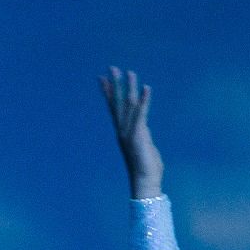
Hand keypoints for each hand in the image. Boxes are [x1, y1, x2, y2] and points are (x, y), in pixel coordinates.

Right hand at [99, 66, 163, 196]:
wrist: (145, 182)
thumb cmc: (146, 168)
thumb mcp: (144, 146)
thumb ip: (142, 134)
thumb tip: (143, 126)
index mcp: (122, 132)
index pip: (114, 108)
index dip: (108, 93)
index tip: (103, 78)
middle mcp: (123, 131)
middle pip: (117, 103)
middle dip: (115, 84)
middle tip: (112, 67)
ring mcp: (129, 133)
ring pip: (129, 105)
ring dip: (130, 87)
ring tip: (130, 72)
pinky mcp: (139, 136)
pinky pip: (142, 114)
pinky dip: (144, 100)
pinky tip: (146, 89)